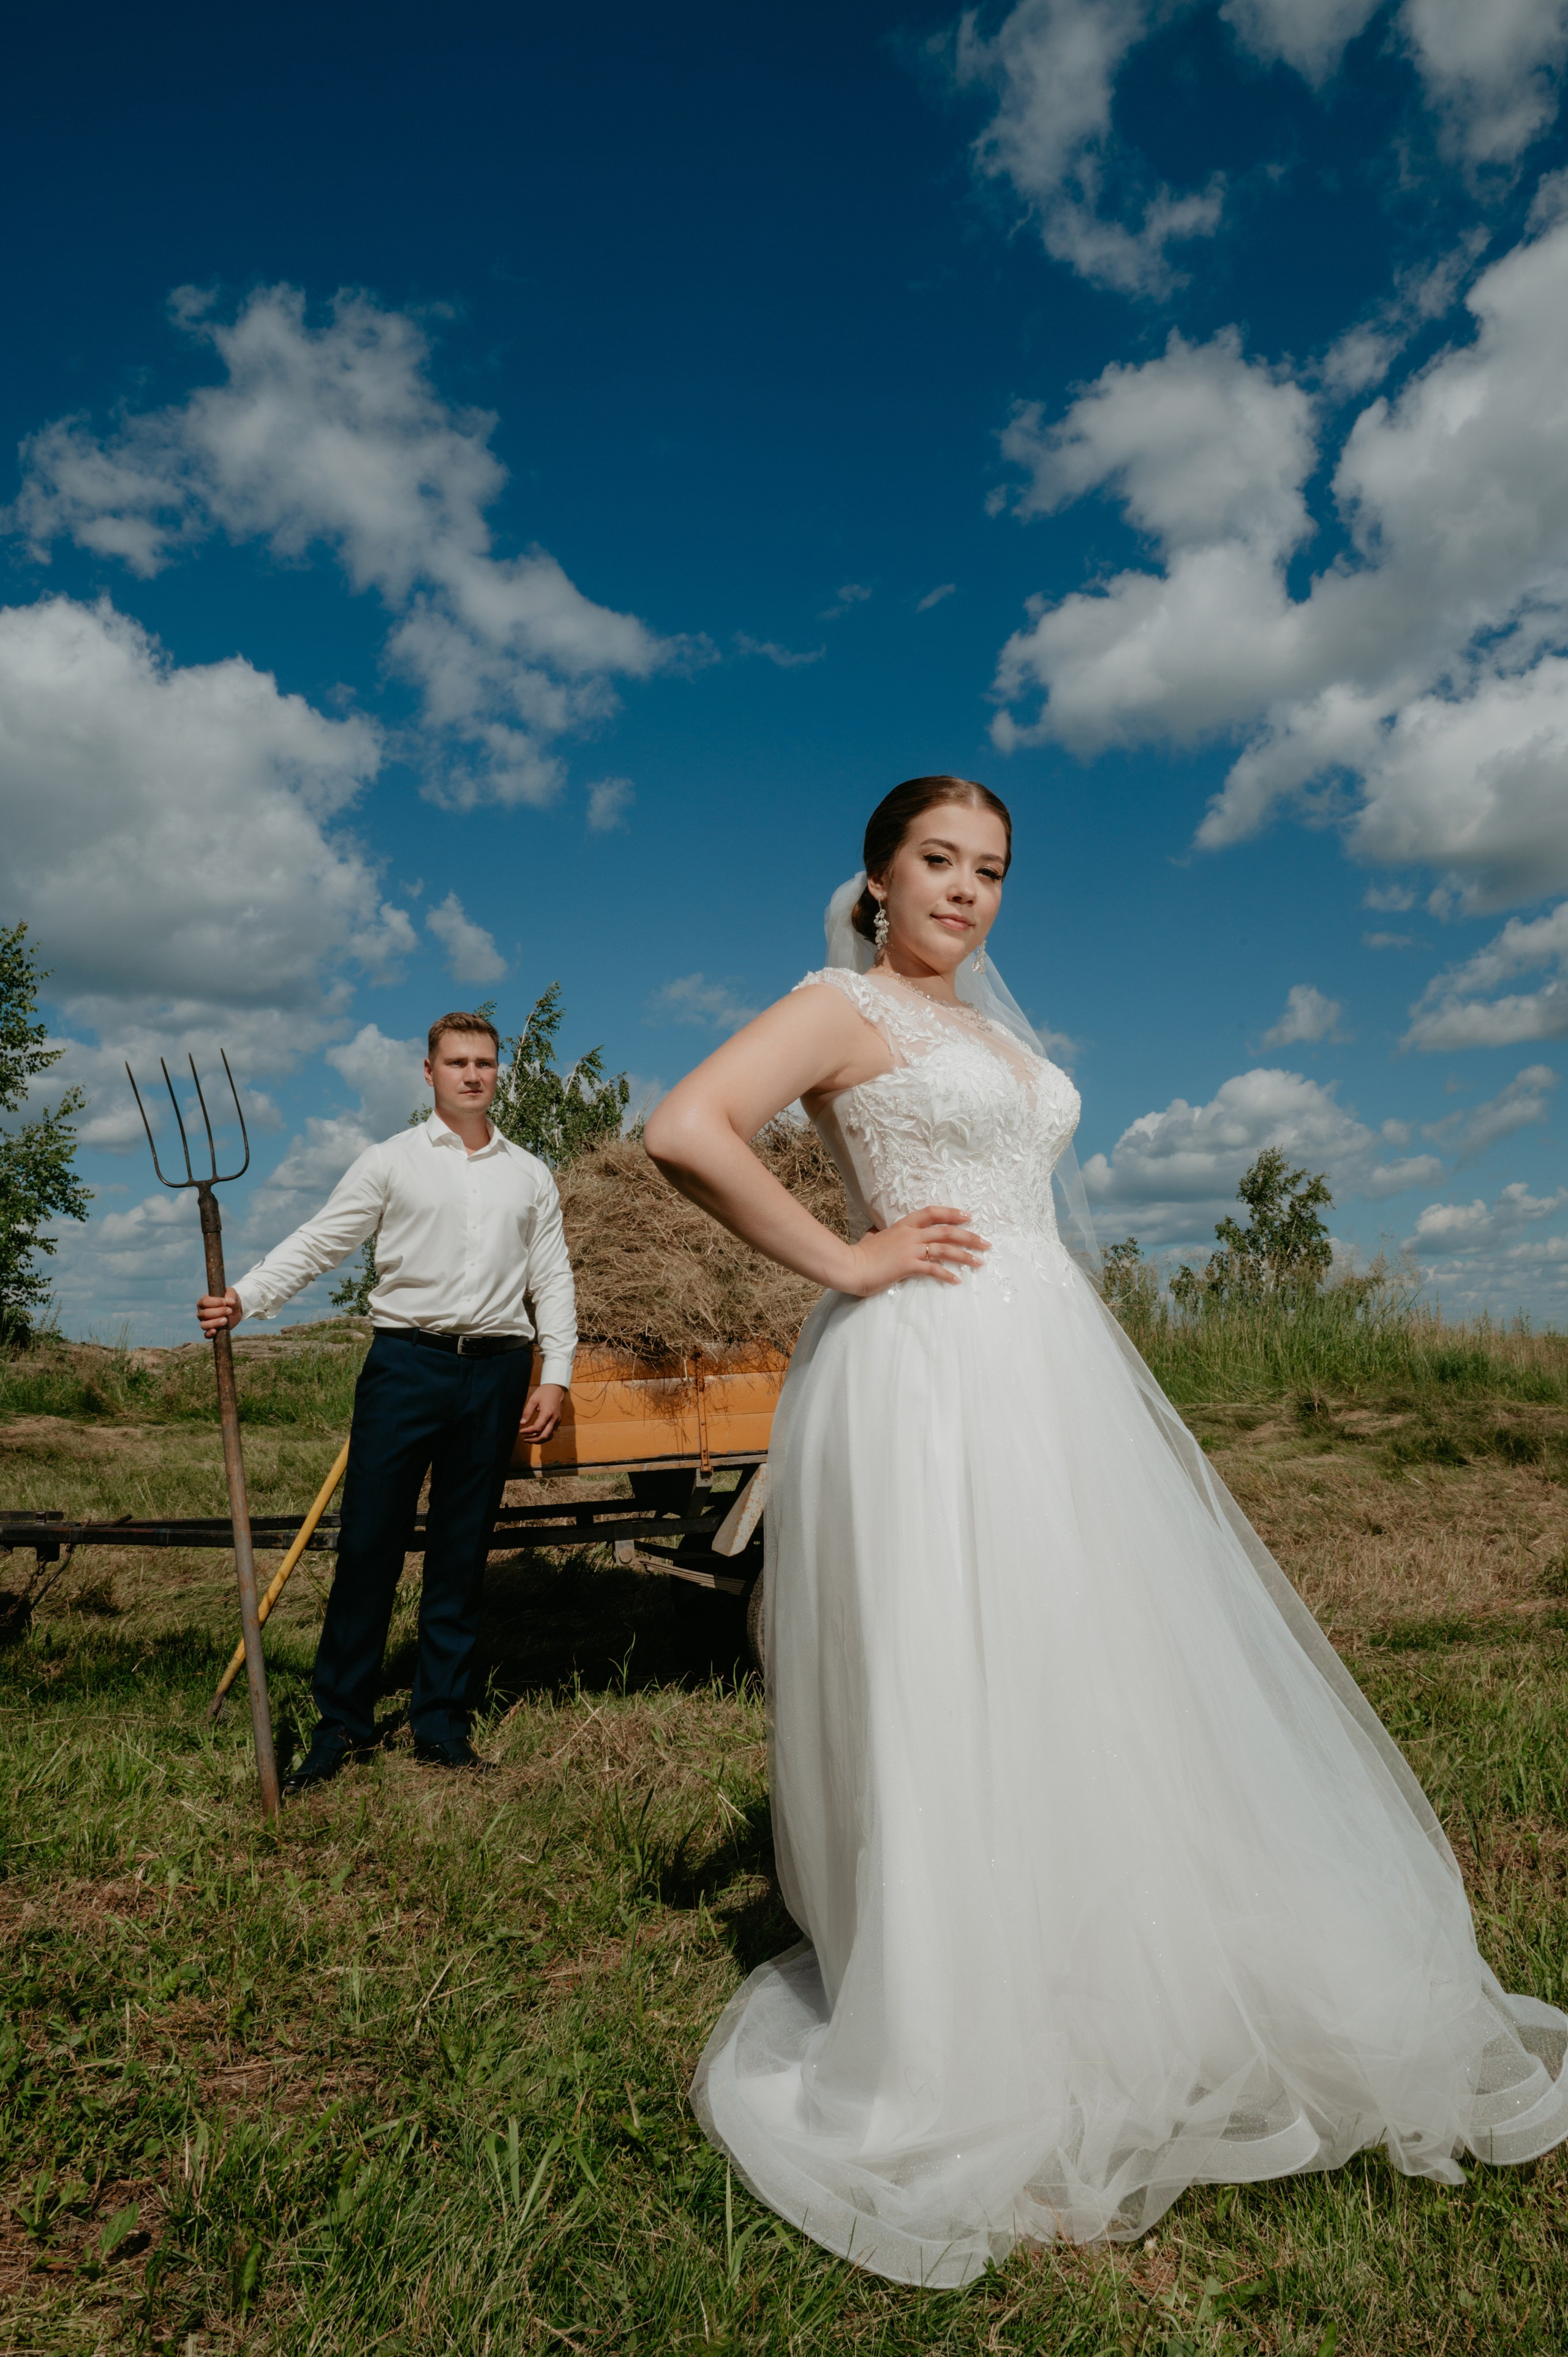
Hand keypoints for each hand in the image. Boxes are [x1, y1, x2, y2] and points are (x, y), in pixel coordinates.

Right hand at [197, 1289, 242, 1336]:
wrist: (235, 1309)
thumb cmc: (230, 1299)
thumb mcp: (232, 1293)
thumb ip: (231, 1295)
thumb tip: (230, 1301)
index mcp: (204, 1301)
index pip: (205, 1302)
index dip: (215, 1302)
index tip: (225, 1302)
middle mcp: (202, 1312)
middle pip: (205, 1314)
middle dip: (218, 1312)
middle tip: (229, 1311)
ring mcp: (205, 1322)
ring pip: (204, 1325)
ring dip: (215, 1323)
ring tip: (226, 1320)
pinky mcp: (211, 1330)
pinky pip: (206, 1334)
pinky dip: (209, 1334)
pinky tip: (215, 1331)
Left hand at [518, 1383, 566, 1441]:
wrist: (557, 1387)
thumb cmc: (545, 1392)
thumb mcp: (533, 1399)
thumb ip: (527, 1412)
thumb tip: (521, 1423)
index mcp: (547, 1413)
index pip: (537, 1428)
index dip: (528, 1431)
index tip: (520, 1431)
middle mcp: (554, 1419)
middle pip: (544, 1436)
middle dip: (534, 1440)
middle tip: (525, 1439)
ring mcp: (557, 1421)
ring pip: (549, 1436)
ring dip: (539, 1440)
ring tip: (530, 1439)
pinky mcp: (558, 1421)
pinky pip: (552, 1432)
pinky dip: (544, 1436)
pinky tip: (537, 1435)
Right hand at [840, 1205, 988, 1296]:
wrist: (850, 1266)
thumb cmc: (860, 1253)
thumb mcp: (873, 1237)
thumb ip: (880, 1233)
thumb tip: (878, 1232)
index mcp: (903, 1225)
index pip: (932, 1212)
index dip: (951, 1213)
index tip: (968, 1216)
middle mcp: (910, 1234)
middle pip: (946, 1231)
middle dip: (969, 1237)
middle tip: (985, 1243)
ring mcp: (910, 1249)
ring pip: (945, 1249)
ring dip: (965, 1256)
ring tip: (979, 1262)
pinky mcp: (908, 1266)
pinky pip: (933, 1269)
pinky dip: (947, 1275)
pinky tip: (957, 1280)